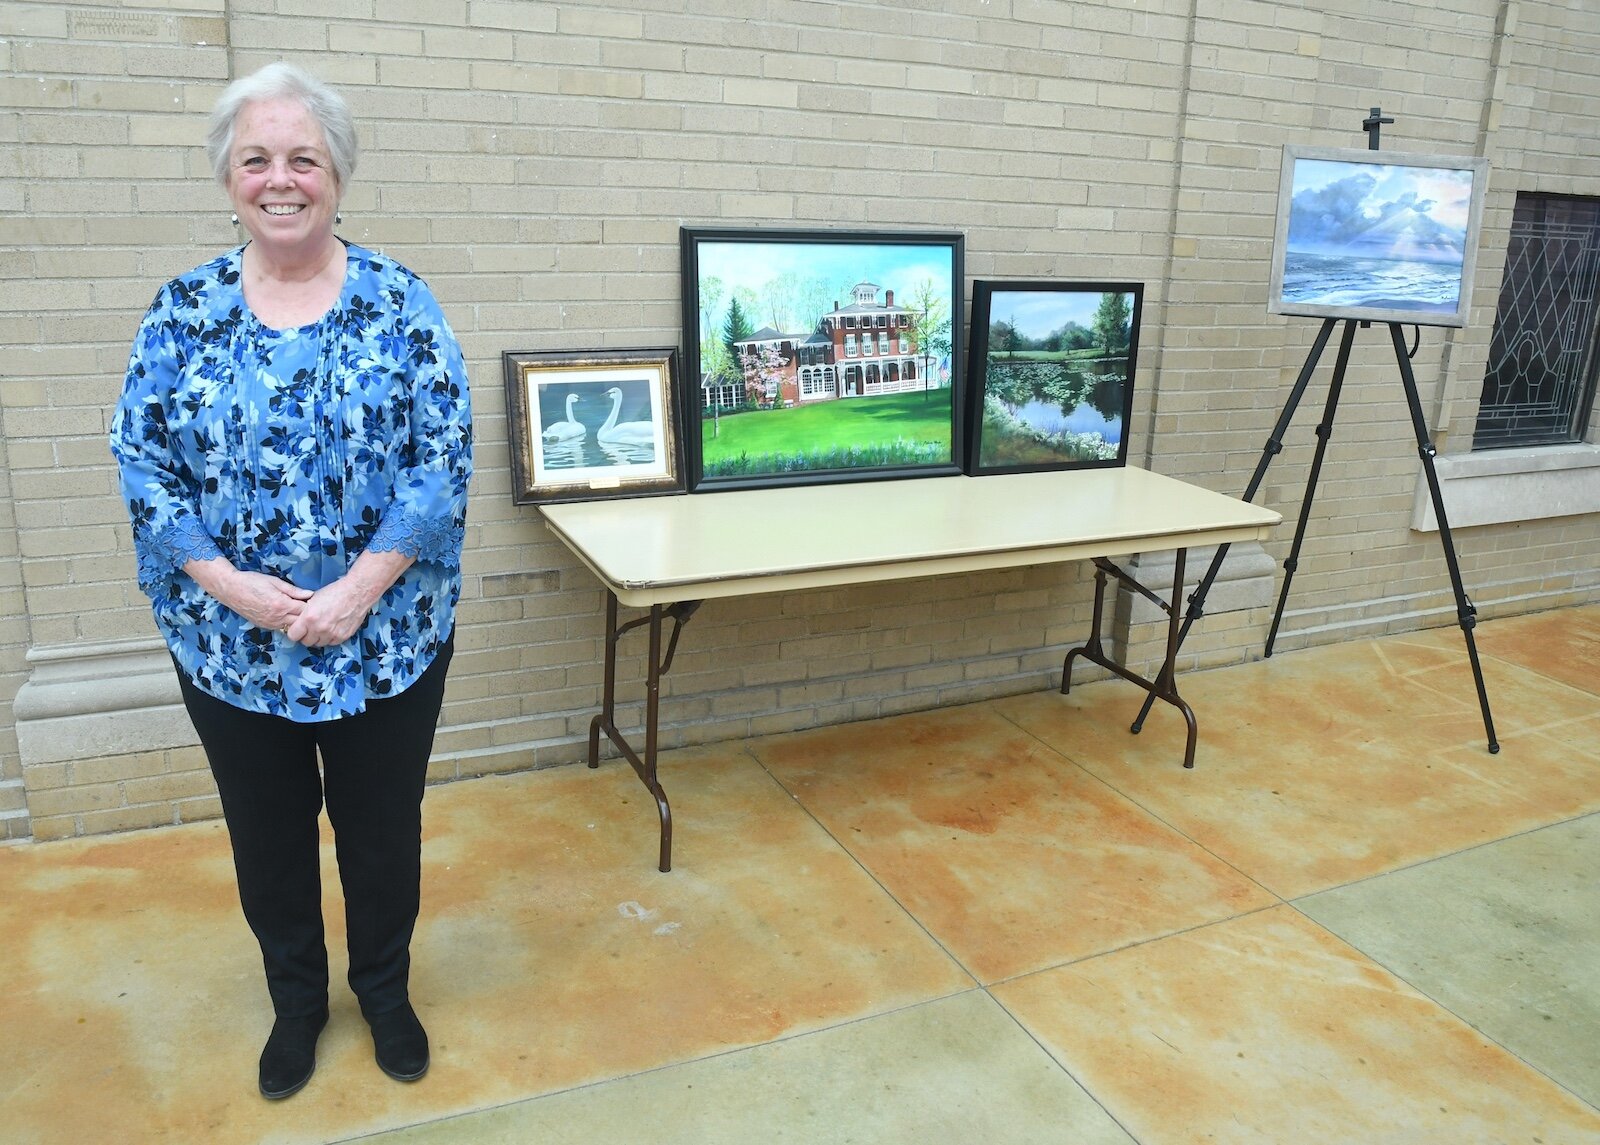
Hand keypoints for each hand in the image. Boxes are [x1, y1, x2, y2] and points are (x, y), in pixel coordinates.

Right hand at [187, 561, 312, 633]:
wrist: (230, 589)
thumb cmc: (252, 581)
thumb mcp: (275, 582)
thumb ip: (294, 590)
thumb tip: (311, 594)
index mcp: (282, 605)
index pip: (305, 610)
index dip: (312, 606)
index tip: (318, 602)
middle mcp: (277, 618)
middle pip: (300, 622)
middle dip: (307, 616)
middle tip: (313, 609)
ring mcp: (270, 624)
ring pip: (292, 627)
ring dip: (298, 621)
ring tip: (302, 613)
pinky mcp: (264, 626)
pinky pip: (281, 628)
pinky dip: (288, 623)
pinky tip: (290, 616)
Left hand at [286, 548, 414, 646]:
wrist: (356, 592)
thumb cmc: (335, 592)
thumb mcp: (313, 599)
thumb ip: (304, 614)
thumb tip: (298, 621)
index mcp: (308, 618)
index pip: (293, 636)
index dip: (295, 632)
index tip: (298, 629)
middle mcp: (319, 628)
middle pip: (306, 642)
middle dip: (307, 636)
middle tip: (311, 628)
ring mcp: (331, 634)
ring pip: (319, 644)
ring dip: (319, 637)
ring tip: (323, 627)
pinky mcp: (343, 636)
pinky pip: (331, 643)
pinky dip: (330, 637)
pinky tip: (333, 628)